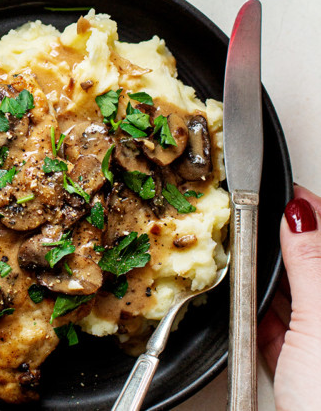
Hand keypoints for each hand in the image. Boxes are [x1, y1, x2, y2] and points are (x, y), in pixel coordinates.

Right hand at [259, 185, 320, 410]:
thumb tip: (301, 211)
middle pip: (306, 266)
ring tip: (241, 258)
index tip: (278, 188)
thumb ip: (311, 263)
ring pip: (288, 295)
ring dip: (262, 279)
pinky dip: (253, 313)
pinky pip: (271, 325)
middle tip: (250, 218)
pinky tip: (244, 305)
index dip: (306, 211)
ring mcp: (317, 342)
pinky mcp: (295, 365)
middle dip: (277, 243)